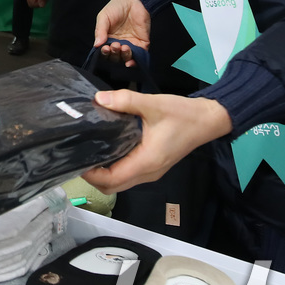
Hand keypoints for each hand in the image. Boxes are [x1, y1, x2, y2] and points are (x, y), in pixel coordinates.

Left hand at [82, 90, 231, 192]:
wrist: (209, 119)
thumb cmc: (183, 114)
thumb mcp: (153, 104)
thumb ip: (125, 101)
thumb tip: (99, 98)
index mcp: (146, 162)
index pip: (111, 180)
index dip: (91, 174)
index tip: (76, 159)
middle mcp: (148, 172)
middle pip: (113, 186)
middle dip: (93, 176)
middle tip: (78, 155)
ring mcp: (151, 171)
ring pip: (120, 182)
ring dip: (103, 174)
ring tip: (88, 152)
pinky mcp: (153, 165)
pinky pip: (128, 174)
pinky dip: (114, 168)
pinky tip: (106, 149)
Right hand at [94, 0, 150, 66]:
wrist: (134, 0)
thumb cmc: (116, 7)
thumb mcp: (103, 17)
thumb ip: (100, 31)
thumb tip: (96, 45)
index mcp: (108, 39)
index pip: (104, 52)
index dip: (104, 54)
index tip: (105, 48)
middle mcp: (118, 43)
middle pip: (114, 57)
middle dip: (114, 54)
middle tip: (115, 45)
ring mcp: (130, 44)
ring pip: (125, 58)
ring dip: (123, 56)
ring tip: (123, 47)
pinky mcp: (141, 43)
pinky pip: (139, 56)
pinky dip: (134, 62)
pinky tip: (130, 61)